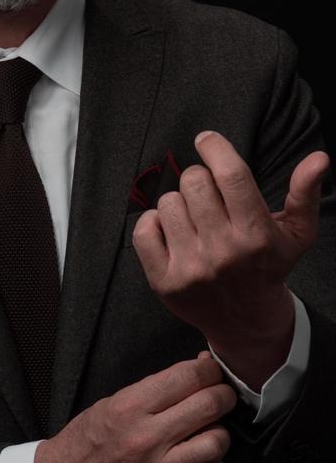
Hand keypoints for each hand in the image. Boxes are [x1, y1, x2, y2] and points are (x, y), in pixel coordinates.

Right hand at [34, 353, 235, 462]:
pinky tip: (203, 458)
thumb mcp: (115, 400)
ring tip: (209, 428)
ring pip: (216, 443)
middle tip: (220, 393)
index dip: (208, 370)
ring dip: (220, 431)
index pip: (186, 377)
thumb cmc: (89, 438)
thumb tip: (198, 370)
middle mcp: (147, 438)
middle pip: (208, 406)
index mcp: (131, 407)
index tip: (210, 370)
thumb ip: (157, 387)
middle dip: (222, 393)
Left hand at [132, 130, 330, 386]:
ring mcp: (191, 269)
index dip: (214, 147)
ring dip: (178, 204)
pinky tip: (173, 233)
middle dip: (199, 179)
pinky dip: (154, 224)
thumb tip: (319, 158)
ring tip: (194, 220)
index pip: (230, 174)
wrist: (246, 322)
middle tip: (207, 196)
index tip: (206, 140)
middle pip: (193, 181)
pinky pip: (143, 229)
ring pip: (167, 202)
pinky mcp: (164, 282)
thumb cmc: (268, 266)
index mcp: (256, 235)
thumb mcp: (296, 234)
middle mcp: (223, 252)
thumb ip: (305, 194)